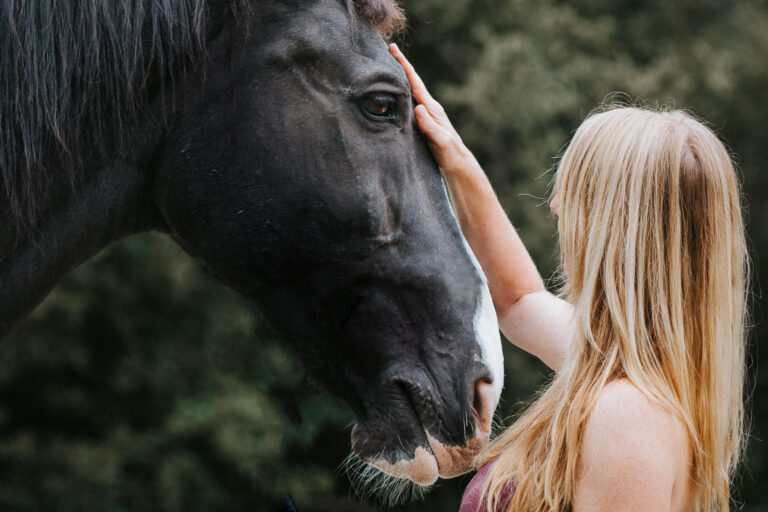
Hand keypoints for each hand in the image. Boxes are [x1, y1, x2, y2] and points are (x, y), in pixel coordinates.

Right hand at [389, 44, 478, 176]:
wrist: (458, 164)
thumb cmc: (449, 154)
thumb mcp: (440, 141)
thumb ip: (429, 125)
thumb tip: (418, 108)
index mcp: (431, 108)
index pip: (415, 82)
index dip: (404, 65)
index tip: (393, 49)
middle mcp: (428, 107)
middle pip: (411, 82)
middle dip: (399, 66)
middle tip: (386, 50)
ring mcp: (426, 114)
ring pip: (409, 92)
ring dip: (399, 79)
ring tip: (386, 67)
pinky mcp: (423, 122)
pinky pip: (409, 103)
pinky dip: (400, 94)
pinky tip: (393, 94)